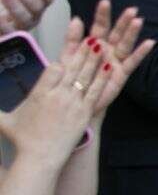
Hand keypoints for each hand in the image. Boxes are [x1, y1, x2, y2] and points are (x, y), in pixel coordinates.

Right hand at [0, 17, 109, 167]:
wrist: (40, 159)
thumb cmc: (22, 140)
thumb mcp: (3, 121)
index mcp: (39, 93)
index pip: (54, 68)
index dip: (62, 59)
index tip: (66, 53)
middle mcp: (57, 95)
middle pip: (72, 67)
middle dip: (81, 50)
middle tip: (91, 36)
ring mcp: (73, 104)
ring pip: (85, 76)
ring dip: (93, 59)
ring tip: (101, 44)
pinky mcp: (85, 113)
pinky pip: (95, 91)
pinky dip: (102, 78)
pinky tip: (108, 67)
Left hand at [77, 0, 154, 117]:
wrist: (75, 99)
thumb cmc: (71, 79)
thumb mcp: (67, 57)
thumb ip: (72, 39)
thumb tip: (76, 18)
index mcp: (93, 44)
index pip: (99, 26)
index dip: (102, 15)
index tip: (106, 2)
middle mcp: (107, 49)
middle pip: (116, 33)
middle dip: (123, 21)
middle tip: (132, 10)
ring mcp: (115, 60)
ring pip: (125, 44)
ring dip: (132, 33)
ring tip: (139, 21)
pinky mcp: (122, 73)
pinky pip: (132, 61)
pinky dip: (141, 52)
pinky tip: (149, 43)